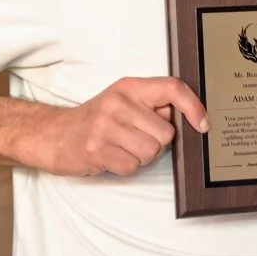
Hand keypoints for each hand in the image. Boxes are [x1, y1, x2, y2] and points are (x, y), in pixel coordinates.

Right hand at [28, 76, 208, 176]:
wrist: (53, 134)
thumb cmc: (95, 120)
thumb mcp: (123, 102)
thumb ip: (152, 105)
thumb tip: (188, 118)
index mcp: (129, 87)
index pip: (173, 88)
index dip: (194, 107)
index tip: (204, 125)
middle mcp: (118, 102)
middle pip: (165, 133)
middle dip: (156, 144)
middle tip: (133, 139)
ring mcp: (105, 125)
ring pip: (151, 152)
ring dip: (140, 158)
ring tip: (121, 148)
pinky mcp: (96, 149)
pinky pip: (132, 167)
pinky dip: (125, 168)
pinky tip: (111, 157)